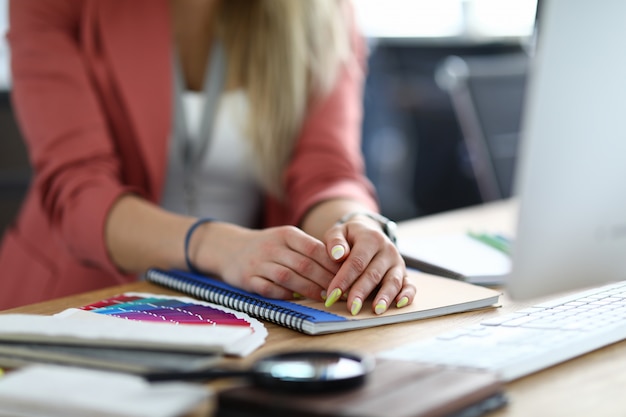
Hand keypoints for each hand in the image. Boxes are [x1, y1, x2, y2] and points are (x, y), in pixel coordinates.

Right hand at [212, 225, 339, 299]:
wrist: (229, 248)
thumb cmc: (268, 246)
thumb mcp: (287, 239)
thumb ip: (309, 249)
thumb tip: (340, 266)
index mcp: (286, 234)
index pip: (314, 248)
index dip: (332, 264)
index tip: (347, 275)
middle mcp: (272, 247)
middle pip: (304, 264)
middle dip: (325, 280)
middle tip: (341, 292)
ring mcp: (258, 263)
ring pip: (288, 277)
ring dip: (309, 289)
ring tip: (325, 298)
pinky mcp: (247, 279)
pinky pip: (268, 289)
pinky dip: (284, 295)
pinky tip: (297, 300)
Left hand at [322, 217, 415, 314]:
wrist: (367, 232)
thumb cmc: (349, 236)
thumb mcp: (338, 232)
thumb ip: (335, 241)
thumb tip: (337, 255)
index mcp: (371, 238)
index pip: (357, 261)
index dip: (344, 279)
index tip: (332, 294)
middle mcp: (387, 250)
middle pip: (374, 274)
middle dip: (361, 292)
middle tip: (351, 308)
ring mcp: (397, 263)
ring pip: (392, 281)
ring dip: (384, 297)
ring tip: (376, 310)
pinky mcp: (404, 274)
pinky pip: (409, 285)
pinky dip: (407, 295)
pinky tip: (400, 304)